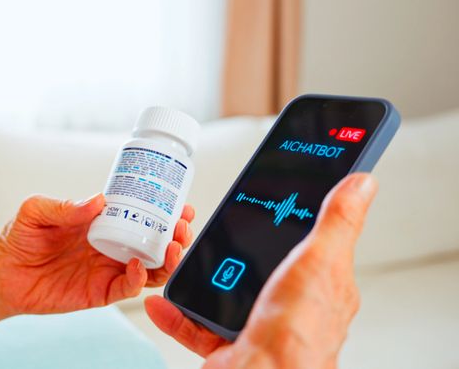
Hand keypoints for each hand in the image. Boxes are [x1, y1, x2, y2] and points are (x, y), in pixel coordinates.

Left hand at [0, 193, 195, 328]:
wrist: (0, 273)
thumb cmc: (19, 237)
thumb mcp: (36, 210)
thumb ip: (64, 205)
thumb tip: (98, 200)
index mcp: (102, 223)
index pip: (142, 215)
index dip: (164, 210)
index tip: (180, 203)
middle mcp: (111, 247)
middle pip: (154, 243)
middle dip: (175, 235)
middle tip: (182, 226)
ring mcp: (107, 270)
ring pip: (149, 268)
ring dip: (166, 259)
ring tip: (172, 246)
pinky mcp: (98, 293)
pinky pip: (126, 290)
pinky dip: (138, 281)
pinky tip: (138, 267)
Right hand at [145, 173, 377, 368]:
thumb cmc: (296, 334)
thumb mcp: (319, 260)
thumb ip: (338, 220)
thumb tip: (362, 182)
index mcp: (320, 286)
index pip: (309, 247)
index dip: (290, 224)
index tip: (271, 203)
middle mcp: (290, 308)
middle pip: (258, 269)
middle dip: (233, 252)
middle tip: (215, 232)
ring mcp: (258, 327)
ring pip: (223, 294)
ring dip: (198, 279)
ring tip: (183, 259)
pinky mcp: (228, 346)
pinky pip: (196, 324)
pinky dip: (176, 313)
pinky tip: (166, 301)